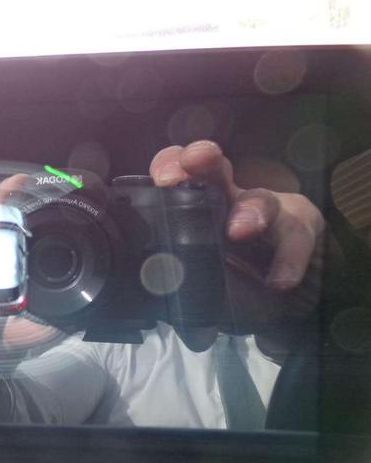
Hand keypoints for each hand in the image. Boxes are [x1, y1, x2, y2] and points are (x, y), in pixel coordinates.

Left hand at [149, 140, 324, 350]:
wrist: (281, 298)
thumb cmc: (227, 282)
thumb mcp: (195, 280)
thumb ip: (177, 283)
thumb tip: (164, 302)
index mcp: (196, 204)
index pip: (178, 172)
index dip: (170, 166)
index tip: (163, 179)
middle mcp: (230, 198)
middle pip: (215, 170)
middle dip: (204, 160)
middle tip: (194, 162)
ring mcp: (269, 211)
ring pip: (260, 200)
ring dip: (250, 211)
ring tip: (238, 231)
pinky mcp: (300, 230)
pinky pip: (297, 239)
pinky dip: (289, 260)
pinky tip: (279, 281)